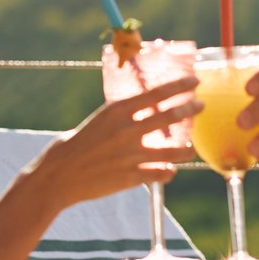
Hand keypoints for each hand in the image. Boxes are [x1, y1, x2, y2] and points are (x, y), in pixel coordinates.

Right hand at [26, 77, 197, 210]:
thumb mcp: (97, 122)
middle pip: (170, 116)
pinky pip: (161, 174)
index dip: (179, 86)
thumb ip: (120, 117)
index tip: (194, 82)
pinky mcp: (132, 177)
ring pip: (174, 151)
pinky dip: (168, 172)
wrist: (58, 176)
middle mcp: (127, 131)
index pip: (156, 94)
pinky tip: (168, 171)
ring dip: (186, 149)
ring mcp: (131, 155)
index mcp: (116, 111)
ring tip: (189, 148)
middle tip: (200, 105)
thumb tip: (140, 110)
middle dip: (190, 109)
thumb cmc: (75, 146)